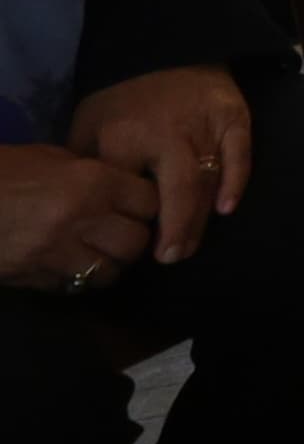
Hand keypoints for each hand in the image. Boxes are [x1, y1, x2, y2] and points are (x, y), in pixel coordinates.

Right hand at [0, 142, 157, 292]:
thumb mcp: (51, 158)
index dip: (147, 204)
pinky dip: (76, 279)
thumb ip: (91, 174)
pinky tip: (67, 264)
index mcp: (91, 183)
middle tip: (120, 231)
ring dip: (107, 264)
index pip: (150, 202)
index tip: (139, 204)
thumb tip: (119, 186)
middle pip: (136, 242)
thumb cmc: (2, 170)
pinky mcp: (34, 278)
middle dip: (133, 237)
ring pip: (109, 272)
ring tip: (95, 251)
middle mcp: (82, 221)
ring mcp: (57, 254)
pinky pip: (73, 286)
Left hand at [67, 66, 249, 264]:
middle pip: (177, 192)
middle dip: (174, 232)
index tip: (128, 242)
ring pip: (207, 181)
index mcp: (125, 136)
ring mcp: (205, 124)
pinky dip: (235, 183)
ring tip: (187, 247)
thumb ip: (92, 166)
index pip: (130, 191)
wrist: (165, 48)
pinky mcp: (234, 116)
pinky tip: (226, 210)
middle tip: (169, 258)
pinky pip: (239, 156)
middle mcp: (168, 132)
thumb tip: (91, 209)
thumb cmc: (123, 97)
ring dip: (199, 220)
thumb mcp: (89, 127)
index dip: (129, 221)